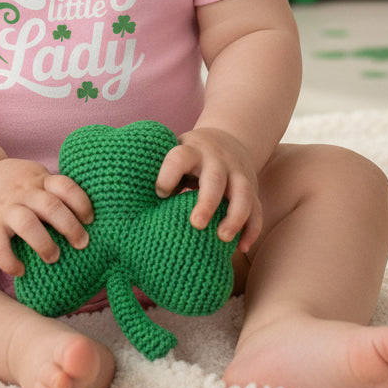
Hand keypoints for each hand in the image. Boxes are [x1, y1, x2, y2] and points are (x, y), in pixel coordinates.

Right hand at [0, 158, 93, 276]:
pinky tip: (21, 271)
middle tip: (82, 244)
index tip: (90, 219)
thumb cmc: (17, 183)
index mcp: (40, 180)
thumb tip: (89, 218)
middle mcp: (24, 192)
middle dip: (70, 227)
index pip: (65, 186)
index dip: (82, 202)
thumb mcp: (36, 176)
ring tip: (54, 257)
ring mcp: (6, 208)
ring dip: (44, 243)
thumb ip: (55, 191)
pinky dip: (10, 261)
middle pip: (51, 206)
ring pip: (27, 223)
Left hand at [154, 127, 261, 252]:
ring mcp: (238, 173)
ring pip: (243, 193)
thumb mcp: (174, 155)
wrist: (227, 140)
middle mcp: (217, 160)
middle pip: (215, 177)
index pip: (179, 157)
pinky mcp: (252, 189)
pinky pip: (257, 209)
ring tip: (222, 239)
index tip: (159, 193)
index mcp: (191, 151)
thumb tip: (130, 206)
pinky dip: (251, 229)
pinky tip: (242, 247)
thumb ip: (160, 175)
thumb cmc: (188, 157)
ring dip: (234, 216)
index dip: (168, 174)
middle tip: (196, 223)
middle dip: (207, 201)